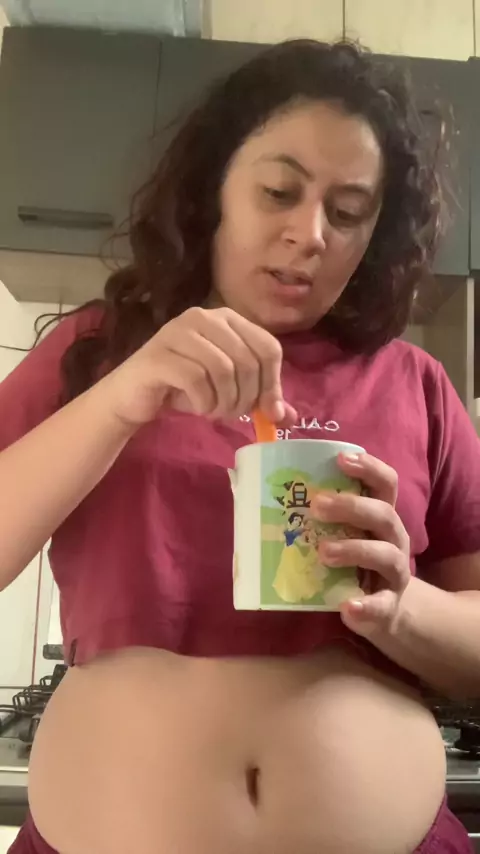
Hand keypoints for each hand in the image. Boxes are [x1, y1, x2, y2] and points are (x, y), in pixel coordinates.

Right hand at [103, 306, 296, 427]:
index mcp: (226, 318)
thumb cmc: (182, 389)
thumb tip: (287, 417)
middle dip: (246, 397)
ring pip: (224, 370)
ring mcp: (178, 332)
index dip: (272, 383)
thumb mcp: (228, 391)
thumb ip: (259, 399)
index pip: (269, 347)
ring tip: (215, 412)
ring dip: (225, 402)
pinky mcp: (159, 354)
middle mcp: (203, 317)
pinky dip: (204, 403)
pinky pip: (197, 380)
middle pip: (248, 360)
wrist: (133, 397)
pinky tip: (199, 409)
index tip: (266, 410)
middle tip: (233, 414)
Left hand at [312, 452, 410, 641]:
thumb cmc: (350, 559)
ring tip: (323, 552)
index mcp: (380, 514)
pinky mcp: (389, 605)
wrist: (379, 608)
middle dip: (351, 507)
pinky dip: (365, 606)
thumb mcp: (338, 532)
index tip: (341, 459)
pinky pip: (382, 604)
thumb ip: (311, 513)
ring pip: (385, 555)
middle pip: (384, 514)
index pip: (385, 483)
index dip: (368, 467)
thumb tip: (250, 488)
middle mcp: (393, 538)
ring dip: (354, 550)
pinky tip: (346, 607)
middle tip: (317, 506)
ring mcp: (394, 572)